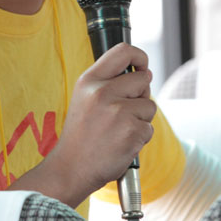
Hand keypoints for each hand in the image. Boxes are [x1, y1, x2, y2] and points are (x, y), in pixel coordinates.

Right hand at [33, 43, 155, 205]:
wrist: (70, 168)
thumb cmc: (81, 135)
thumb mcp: (85, 98)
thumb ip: (110, 82)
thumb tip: (146, 73)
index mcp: (89, 80)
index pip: (123, 51)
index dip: (140, 56)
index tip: (142, 67)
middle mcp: (103, 92)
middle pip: (143, 80)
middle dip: (141, 96)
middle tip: (123, 112)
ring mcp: (118, 112)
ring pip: (150, 106)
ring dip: (141, 119)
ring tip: (118, 131)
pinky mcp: (131, 132)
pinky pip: (149, 129)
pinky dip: (140, 138)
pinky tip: (121, 143)